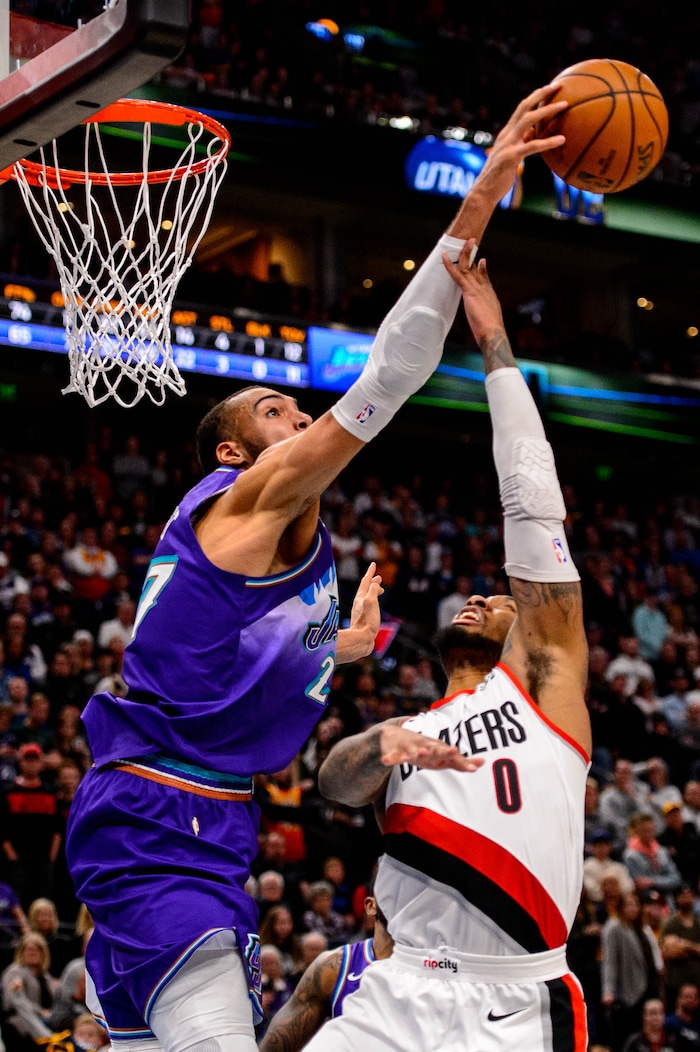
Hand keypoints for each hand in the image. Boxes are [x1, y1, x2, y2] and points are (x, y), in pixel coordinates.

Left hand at [348, 562, 383, 640]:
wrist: (361, 640)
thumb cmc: (367, 621)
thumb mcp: (371, 602)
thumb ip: (373, 590)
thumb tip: (375, 583)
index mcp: (360, 597)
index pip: (365, 581)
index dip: (370, 572)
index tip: (373, 564)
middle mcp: (359, 603)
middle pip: (365, 589)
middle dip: (372, 582)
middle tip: (378, 577)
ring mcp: (360, 611)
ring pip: (367, 597)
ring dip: (373, 591)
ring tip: (380, 589)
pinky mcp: (363, 619)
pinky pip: (368, 605)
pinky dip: (373, 601)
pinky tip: (375, 606)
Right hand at [379, 723, 483, 771]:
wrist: (393, 734)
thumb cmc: (423, 749)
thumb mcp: (441, 756)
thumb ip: (460, 762)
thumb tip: (482, 764)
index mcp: (437, 751)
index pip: (452, 757)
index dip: (462, 762)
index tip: (474, 767)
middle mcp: (425, 748)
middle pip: (436, 750)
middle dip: (444, 751)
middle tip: (454, 750)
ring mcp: (410, 749)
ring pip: (415, 751)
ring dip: (419, 751)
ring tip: (423, 752)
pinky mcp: (394, 752)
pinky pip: (392, 756)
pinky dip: (389, 758)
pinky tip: (385, 760)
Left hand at [442, 241, 506, 349]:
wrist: (493, 333)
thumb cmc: (491, 331)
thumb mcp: (490, 319)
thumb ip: (487, 314)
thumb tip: (487, 319)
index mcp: (489, 294)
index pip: (484, 277)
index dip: (481, 267)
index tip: (480, 260)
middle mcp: (484, 287)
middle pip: (476, 267)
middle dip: (473, 254)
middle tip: (471, 241)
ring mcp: (477, 288)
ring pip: (468, 266)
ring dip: (464, 253)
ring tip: (462, 241)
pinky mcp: (469, 292)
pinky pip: (457, 275)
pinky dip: (450, 265)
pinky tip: (445, 255)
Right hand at [474, 84, 566, 204]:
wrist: (483, 192)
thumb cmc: (499, 177)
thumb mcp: (512, 156)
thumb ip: (522, 142)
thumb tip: (534, 133)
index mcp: (507, 133)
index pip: (521, 108)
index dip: (536, 96)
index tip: (550, 87)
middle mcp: (506, 135)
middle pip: (524, 107)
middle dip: (541, 93)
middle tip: (559, 85)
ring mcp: (507, 145)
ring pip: (528, 120)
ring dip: (547, 110)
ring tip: (565, 105)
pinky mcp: (511, 157)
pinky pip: (532, 146)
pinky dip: (548, 141)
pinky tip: (562, 140)